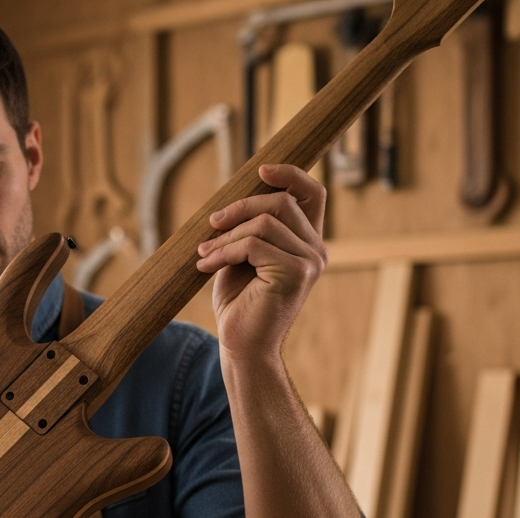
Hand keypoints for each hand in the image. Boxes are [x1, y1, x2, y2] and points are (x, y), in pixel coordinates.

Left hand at [194, 164, 327, 364]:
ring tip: (204, 253)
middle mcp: (316, 250)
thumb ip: (249, 228)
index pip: (313, 194)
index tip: (260, 169)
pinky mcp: (294, 272)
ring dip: (226, 234)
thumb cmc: (240, 305)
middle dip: (240, 206)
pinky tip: (206, 266)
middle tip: (210, 224)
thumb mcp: (242, 257)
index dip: (290, 174)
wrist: (242, 347)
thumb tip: (233, 197)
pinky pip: (253, 244)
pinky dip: (223, 251)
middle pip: (282, 201)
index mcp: (307, 243)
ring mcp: (309, 262)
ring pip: (264, 221)